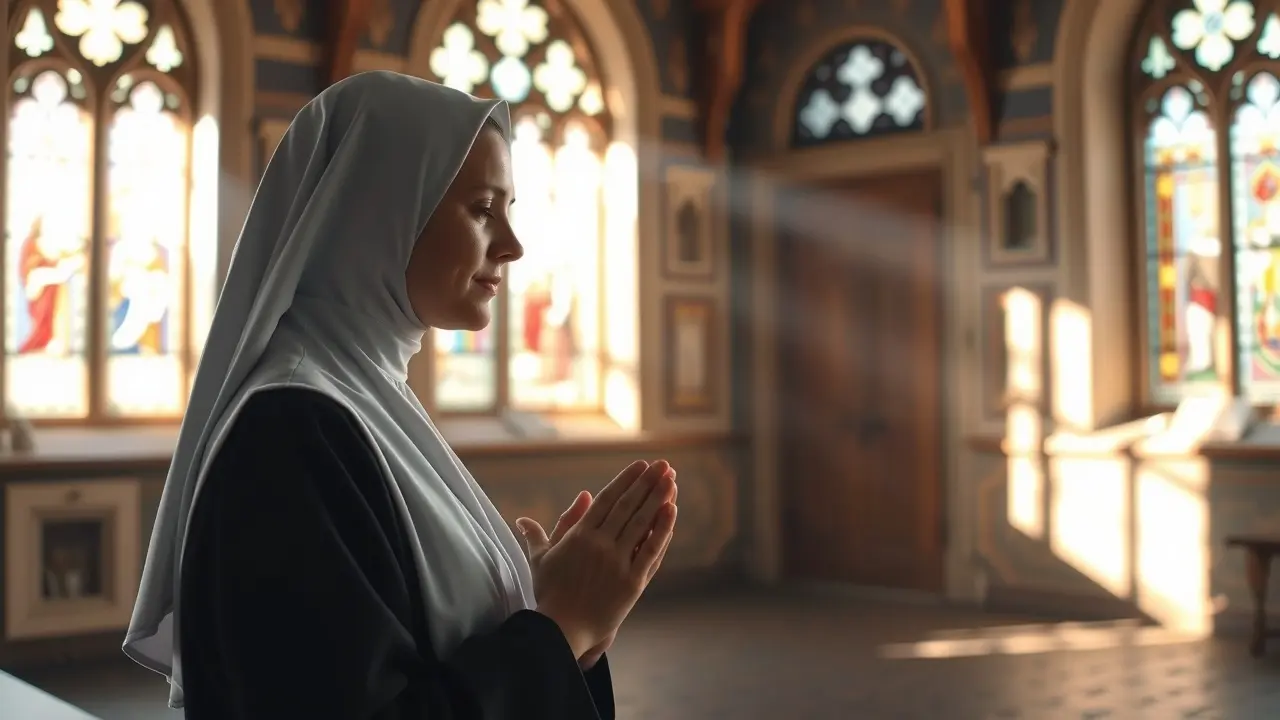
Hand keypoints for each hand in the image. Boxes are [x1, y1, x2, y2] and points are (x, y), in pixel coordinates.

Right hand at [517, 460, 676, 659]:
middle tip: (662, 465)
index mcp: (579, 535)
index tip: (640, 465)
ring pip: (642, 523)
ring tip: (671, 480)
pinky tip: (672, 511)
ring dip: (658, 498)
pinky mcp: (632, 581)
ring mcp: (618, 562)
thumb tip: (523, 520)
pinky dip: (662, 529)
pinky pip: (651, 550)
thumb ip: (537, 536)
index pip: (607, 499)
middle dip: (647, 482)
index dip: (625, 480)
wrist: (562, 630)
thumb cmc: (549, 595)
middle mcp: (600, 544)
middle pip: (628, 506)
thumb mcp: (540, 561)